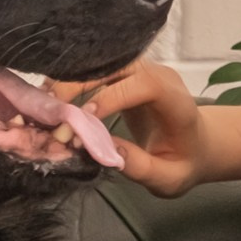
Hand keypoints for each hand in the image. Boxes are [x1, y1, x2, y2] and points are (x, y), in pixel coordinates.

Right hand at [53, 60, 217, 197]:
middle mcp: (158, 77)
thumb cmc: (184, 162)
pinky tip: (53, 98)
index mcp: (176, 101)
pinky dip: (73, 81)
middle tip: (50, 109)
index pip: (144, 84)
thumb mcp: (169, 177)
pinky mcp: (125, 74)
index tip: (85, 119)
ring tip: (43, 102)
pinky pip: (97, 69)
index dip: (112, 96)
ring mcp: (142, 71)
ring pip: (101, 63)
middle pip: (116, 65)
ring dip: (70, 79)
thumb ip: (141, 167)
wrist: (196, 144)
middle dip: (79, 83)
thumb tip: (105, 153)